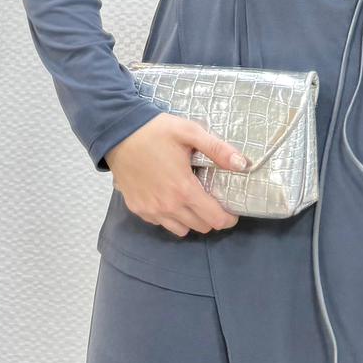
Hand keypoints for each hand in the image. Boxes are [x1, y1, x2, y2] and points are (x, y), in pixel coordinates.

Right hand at [104, 113, 247, 236]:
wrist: (119, 133)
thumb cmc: (156, 131)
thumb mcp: (190, 132)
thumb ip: (218, 149)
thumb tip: (243, 165)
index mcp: (184, 189)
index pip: (215, 219)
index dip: (228, 218)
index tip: (231, 210)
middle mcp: (168, 206)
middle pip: (201, 227)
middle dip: (211, 217)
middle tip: (211, 200)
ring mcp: (151, 211)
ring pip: (181, 230)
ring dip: (191, 220)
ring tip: (191, 200)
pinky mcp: (138, 209)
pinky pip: (161, 223)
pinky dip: (170, 217)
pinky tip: (169, 197)